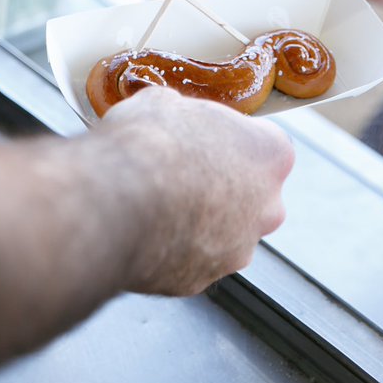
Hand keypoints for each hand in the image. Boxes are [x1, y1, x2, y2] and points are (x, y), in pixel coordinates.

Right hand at [97, 88, 293, 295]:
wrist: (112, 200)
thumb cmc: (146, 145)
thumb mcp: (162, 102)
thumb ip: (181, 114)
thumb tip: (167, 115)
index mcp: (270, 154)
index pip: (261, 144)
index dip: (224, 139)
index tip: (199, 139)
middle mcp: (266, 208)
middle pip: (249, 195)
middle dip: (218, 187)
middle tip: (175, 173)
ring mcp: (236, 250)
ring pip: (219, 234)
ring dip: (193, 221)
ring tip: (150, 203)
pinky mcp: (199, 280)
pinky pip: (186, 260)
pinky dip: (167, 248)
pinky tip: (139, 229)